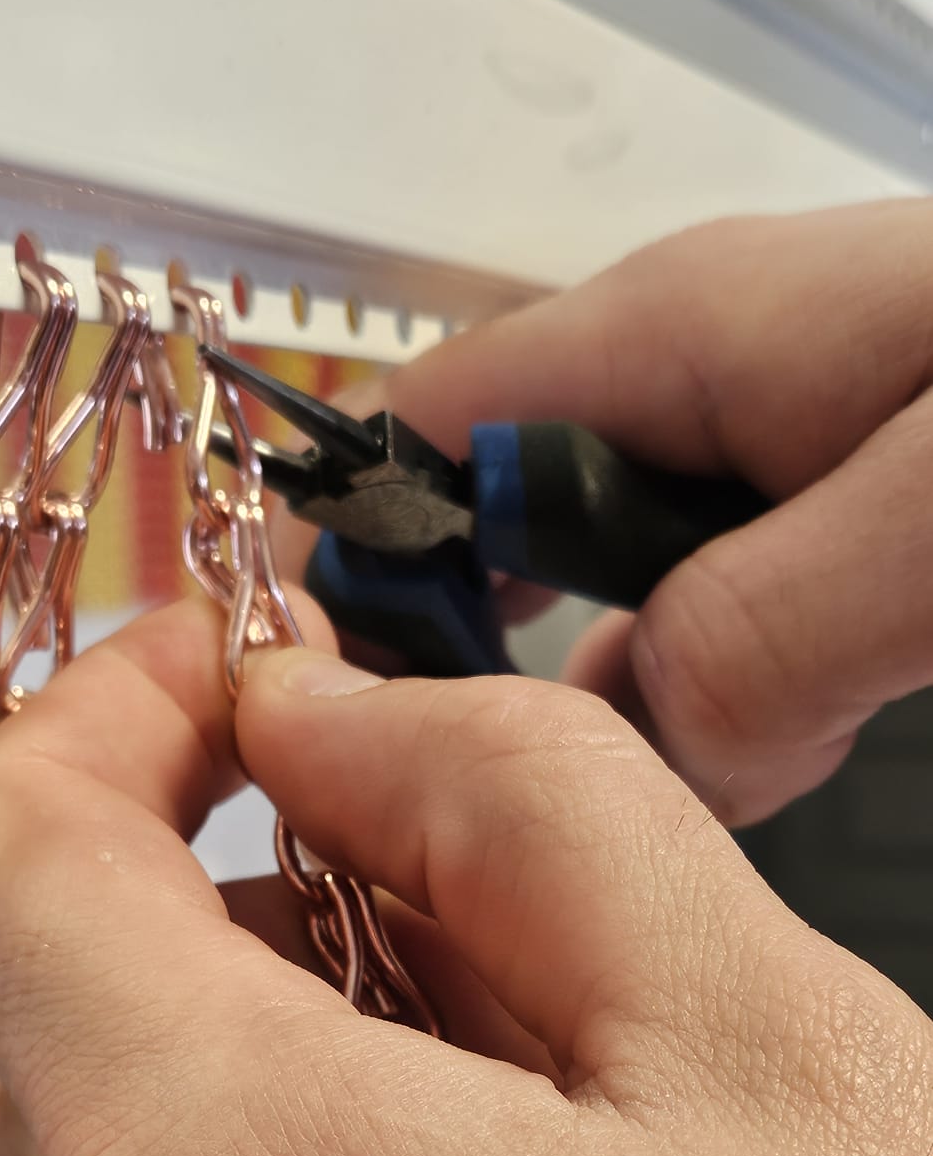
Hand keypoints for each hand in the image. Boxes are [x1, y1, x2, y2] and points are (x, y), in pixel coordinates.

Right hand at [276, 200, 932, 825]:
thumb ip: (764, 632)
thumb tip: (628, 749)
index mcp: (675, 335)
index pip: (410, 431)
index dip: (336, 574)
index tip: (314, 738)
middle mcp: (697, 379)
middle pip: (490, 527)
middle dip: (467, 672)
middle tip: (478, 821)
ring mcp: (773, 444)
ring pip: (612, 599)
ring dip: (621, 714)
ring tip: (660, 802)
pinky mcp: (842, 507)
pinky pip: (722, 620)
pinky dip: (728, 708)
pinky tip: (778, 753)